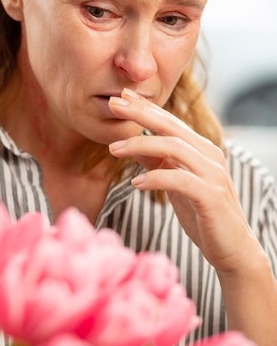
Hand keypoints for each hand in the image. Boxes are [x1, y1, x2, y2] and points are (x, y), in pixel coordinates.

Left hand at [108, 88, 261, 273]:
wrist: (232, 249)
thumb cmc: (202, 214)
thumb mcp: (175, 183)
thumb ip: (158, 162)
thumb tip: (132, 145)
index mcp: (201, 149)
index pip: (170, 121)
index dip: (145, 107)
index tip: (120, 96)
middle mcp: (209, 155)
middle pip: (171, 126)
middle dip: (140, 113)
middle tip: (113, 104)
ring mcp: (212, 174)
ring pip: (174, 148)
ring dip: (140, 145)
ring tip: (114, 149)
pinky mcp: (211, 196)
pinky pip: (180, 180)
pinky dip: (155, 178)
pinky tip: (135, 183)